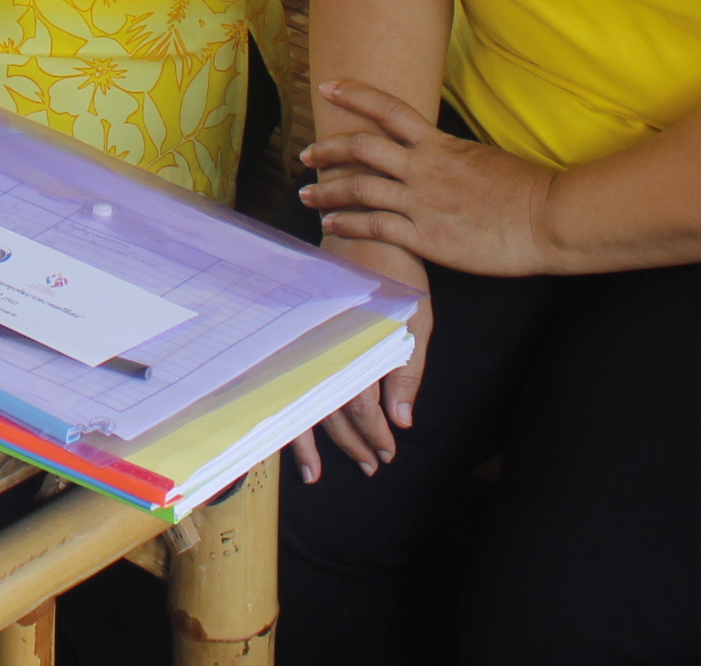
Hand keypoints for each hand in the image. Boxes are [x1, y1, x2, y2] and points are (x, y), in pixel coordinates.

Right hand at [290, 242, 430, 481]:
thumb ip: (407, 371)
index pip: (360, 403)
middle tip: (369, 466)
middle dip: (348, 443)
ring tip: (317, 475)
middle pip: (329, 410)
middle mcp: (323, 346)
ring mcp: (304, 340)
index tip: (387, 452)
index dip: (373, 433)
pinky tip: (288, 432)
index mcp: (354, 342)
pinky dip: (287, 410)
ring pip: (300, 400)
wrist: (359, 224)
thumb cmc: (393, 273)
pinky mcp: (296, 335)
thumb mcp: (414, 319)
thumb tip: (401, 422)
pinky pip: (286, 382)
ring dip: (311, 441)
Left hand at [303, 80, 556, 276]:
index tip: (327, 87)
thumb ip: (451, 156)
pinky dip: (348, 225)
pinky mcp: (426, 237)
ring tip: (306, 194)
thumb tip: (436, 156)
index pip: (389, 109)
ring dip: (327, 190)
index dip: (354, 94)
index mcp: (440, 144)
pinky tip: (331, 226)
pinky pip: (376, 227)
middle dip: (328, 148)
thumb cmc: (525, 191)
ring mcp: (422, 202)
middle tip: (305, 154)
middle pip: (362, 147)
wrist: (547, 219)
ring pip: (360, 188)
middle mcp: (424, 168)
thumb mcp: (482, 158)